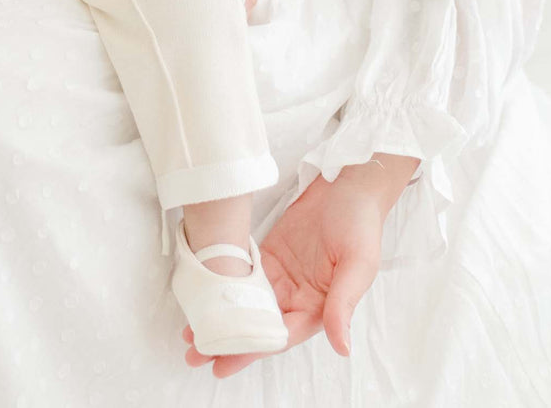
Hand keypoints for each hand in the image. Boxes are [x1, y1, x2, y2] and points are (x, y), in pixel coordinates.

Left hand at [183, 153, 419, 377]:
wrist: (348, 185)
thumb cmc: (361, 224)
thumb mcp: (358, 265)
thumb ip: (343, 304)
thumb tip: (342, 348)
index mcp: (318, 306)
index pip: (279, 335)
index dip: (251, 350)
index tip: (222, 364)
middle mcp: (296, 296)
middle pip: (257, 326)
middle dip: (228, 343)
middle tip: (193, 355)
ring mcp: (280, 275)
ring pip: (245, 304)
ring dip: (221, 318)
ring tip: (190, 332)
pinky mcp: (268, 254)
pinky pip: (242, 275)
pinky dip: (222, 287)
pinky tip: (202, 294)